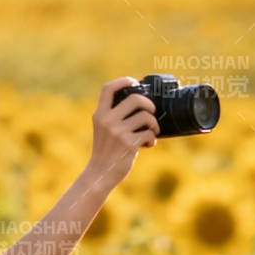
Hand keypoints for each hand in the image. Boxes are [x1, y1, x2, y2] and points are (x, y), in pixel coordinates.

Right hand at [85, 76, 157, 190]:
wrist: (100, 174)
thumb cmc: (105, 151)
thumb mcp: (102, 130)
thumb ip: (113, 117)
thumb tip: (140, 105)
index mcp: (100, 114)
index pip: (108, 88)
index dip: (123, 81)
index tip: (134, 82)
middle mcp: (107, 120)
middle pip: (135, 99)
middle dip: (149, 104)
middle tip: (152, 112)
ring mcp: (118, 132)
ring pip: (146, 117)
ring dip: (154, 124)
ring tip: (152, 132)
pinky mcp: (129, 144)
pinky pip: (149, 133)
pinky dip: (152, 139)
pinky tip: (148, 144)